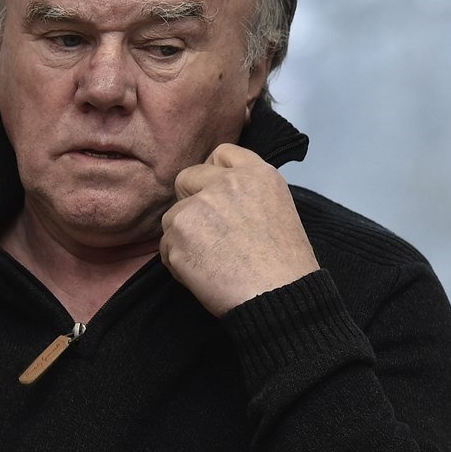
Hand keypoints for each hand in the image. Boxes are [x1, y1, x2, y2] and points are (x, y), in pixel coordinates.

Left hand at [159, 144, 319, 316]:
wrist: (280, 297)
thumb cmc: (285, 265)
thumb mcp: (279, 209)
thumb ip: (247, 193)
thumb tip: (219, 197)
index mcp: (256, 174)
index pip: (221, 154)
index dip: (213, 174)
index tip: (215, 194)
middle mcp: (225, 183)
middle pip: (186, 178)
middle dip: (190, 203)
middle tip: (208, 232)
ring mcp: (199, 206)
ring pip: (172, 216)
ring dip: (184, 237)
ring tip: (211, 262)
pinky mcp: (179, 234)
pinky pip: (165, 246)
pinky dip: (178, 262)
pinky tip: (204, 275)